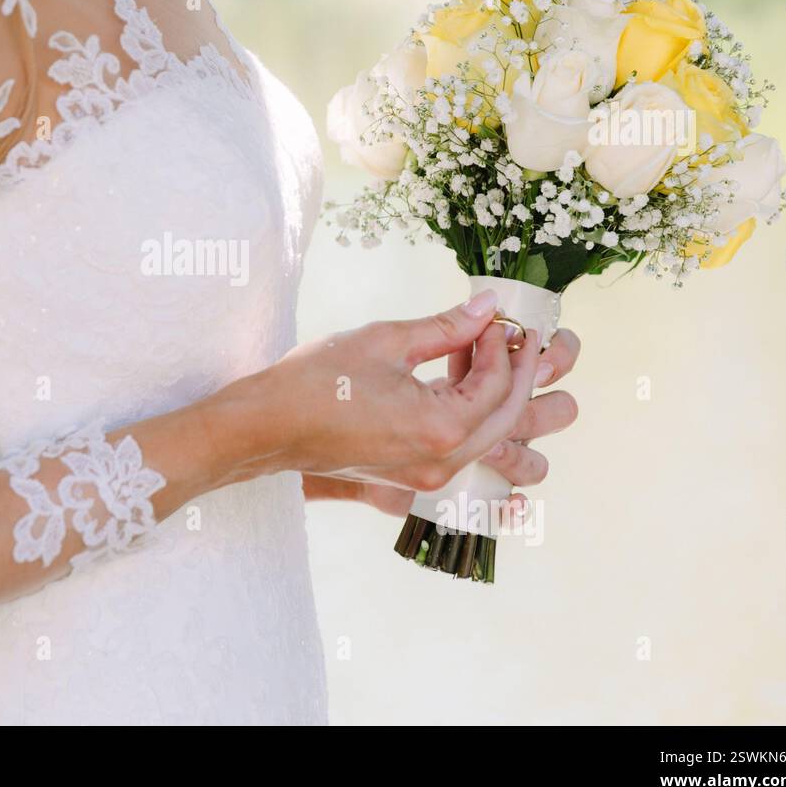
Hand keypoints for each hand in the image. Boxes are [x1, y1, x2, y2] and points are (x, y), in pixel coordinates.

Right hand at [222, 289, 541, 493]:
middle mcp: (442, 462)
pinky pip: (462, 450)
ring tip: (484, 356)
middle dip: (516, 374)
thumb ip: (447, 326)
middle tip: (513, 337)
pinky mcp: (412, 479)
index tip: (493, 317)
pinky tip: (456, 384)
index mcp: (441, 427)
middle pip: (507, 417)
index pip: (497, 383)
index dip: (502, 345)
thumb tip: (488, 307)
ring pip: (489, 438)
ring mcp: (428, 478)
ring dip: (496, 397)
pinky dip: (471, 417)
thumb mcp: (386, 341)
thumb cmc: (318, 380)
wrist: (269, 426)